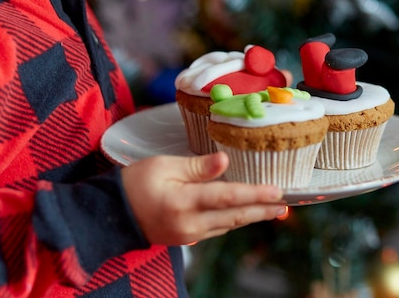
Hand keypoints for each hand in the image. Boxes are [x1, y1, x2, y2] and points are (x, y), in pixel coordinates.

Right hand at [121, 152, 285, 245]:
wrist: (113, 214)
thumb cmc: (136, 183)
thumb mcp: (164, 165)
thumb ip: (197, 167)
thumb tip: (225, 161)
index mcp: (184, 201)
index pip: (228, 198)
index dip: (255, 194)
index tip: (276, 192)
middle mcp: (191, 222)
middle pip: (234, 217)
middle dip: (261, 210)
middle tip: (285, 205)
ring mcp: (189, 233)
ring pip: (228, 225)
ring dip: (251, 216)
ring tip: (272, 209)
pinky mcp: (187, 238)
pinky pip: (217, 229)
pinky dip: (234, 221)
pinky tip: (245, 214)